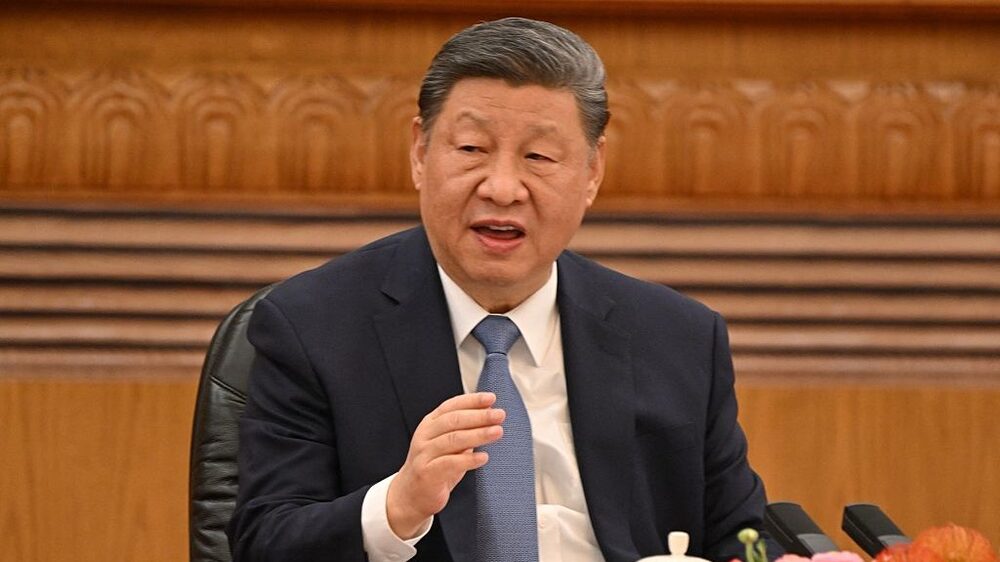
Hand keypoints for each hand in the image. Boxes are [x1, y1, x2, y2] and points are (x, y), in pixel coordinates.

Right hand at [386, 392, 504, 538]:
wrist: (411, 495)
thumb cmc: (434, 467)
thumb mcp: (448, 445)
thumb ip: (464, 431)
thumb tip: (489, 415)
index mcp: (430, 424)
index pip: (451, 406)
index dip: (472, 400)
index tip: (491, 398)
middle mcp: (425, 436)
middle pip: (454, 420)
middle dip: (479, 416)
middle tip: (499, 415)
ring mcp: (424, 454)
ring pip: (453, 439)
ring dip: (478, 434)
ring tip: (497, 432)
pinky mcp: (427, 472)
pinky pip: (450, 463)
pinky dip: (469, 459)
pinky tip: (483, 457)